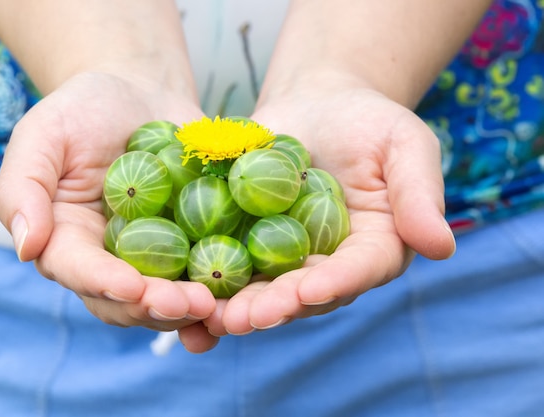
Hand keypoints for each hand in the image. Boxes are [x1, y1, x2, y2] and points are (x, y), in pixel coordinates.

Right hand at [0, 72, 218, 352]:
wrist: (139, 93)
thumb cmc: (84, 109)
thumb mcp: (44, 135)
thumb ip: (24, 187)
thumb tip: (26, 247)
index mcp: (67, 240)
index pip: (79, 271)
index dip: (105, 283)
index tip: (134, 286)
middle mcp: (108, 260)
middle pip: (127, 299)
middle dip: (157, 306)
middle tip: (191, 304)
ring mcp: (153, 256)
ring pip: (167, 297)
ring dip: (191, 308)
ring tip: (218, 305)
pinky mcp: (190, 245)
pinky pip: (203, 272)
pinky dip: (221, 290)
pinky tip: (243, 294)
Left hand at [206, 79, 455, 335]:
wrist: (318, 105)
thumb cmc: (369, 121)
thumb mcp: (404, 145)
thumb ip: (419, 194)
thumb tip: (441, 247)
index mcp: (372, 250)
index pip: (357, 272)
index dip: (336, 283)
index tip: (310, 290)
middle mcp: (328, 265)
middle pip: (303, 293)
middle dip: (275, 307)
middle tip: (245, 317)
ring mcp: (285, 258)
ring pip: (262, 289)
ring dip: (235, 306)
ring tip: (209, 316)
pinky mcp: (246, 242)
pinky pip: (228, 264)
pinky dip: (206, 283)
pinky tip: (180, 294)